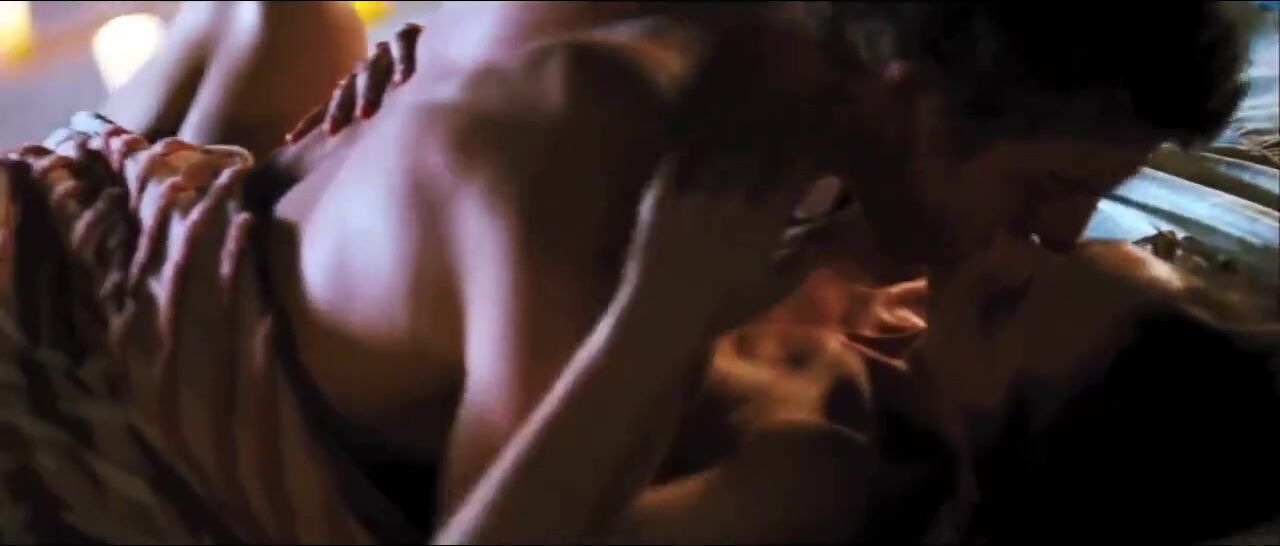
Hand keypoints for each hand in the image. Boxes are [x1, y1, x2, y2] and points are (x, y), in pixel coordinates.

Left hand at [272, 23, 423, 179]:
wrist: (445, 55)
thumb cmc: (418, 99)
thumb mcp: (391, 119)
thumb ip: (371, 137)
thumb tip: (355, 173)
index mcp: (357, 89)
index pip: (329, 105)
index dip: (309, 122)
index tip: (290, 141)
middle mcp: (367, 71)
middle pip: (346, 89)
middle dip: (338, 111)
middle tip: (333, 133)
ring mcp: (387, 54)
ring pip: (370, 69)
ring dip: (367, 92)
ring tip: (366, 114)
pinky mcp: (410, 38)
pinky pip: (402, 44)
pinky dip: (403, 61)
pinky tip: (405, 81)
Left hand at [623, 151, 819, 338]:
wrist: (664, 314)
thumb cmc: (722, 310)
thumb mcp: (771, 293)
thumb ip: (801, 266)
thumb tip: (819, 244)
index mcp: (764, 221)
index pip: (794, 177)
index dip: (801, 167)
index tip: (802, 165)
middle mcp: (733, 199)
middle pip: (755, 161)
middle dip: (762, 160)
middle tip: (761, 163)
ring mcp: (695, 195)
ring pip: (718, 159)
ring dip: (725, 159)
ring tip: (725, 162)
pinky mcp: (662, 199)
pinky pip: (673, 164)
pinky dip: (680, 159)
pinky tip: (683, 159)